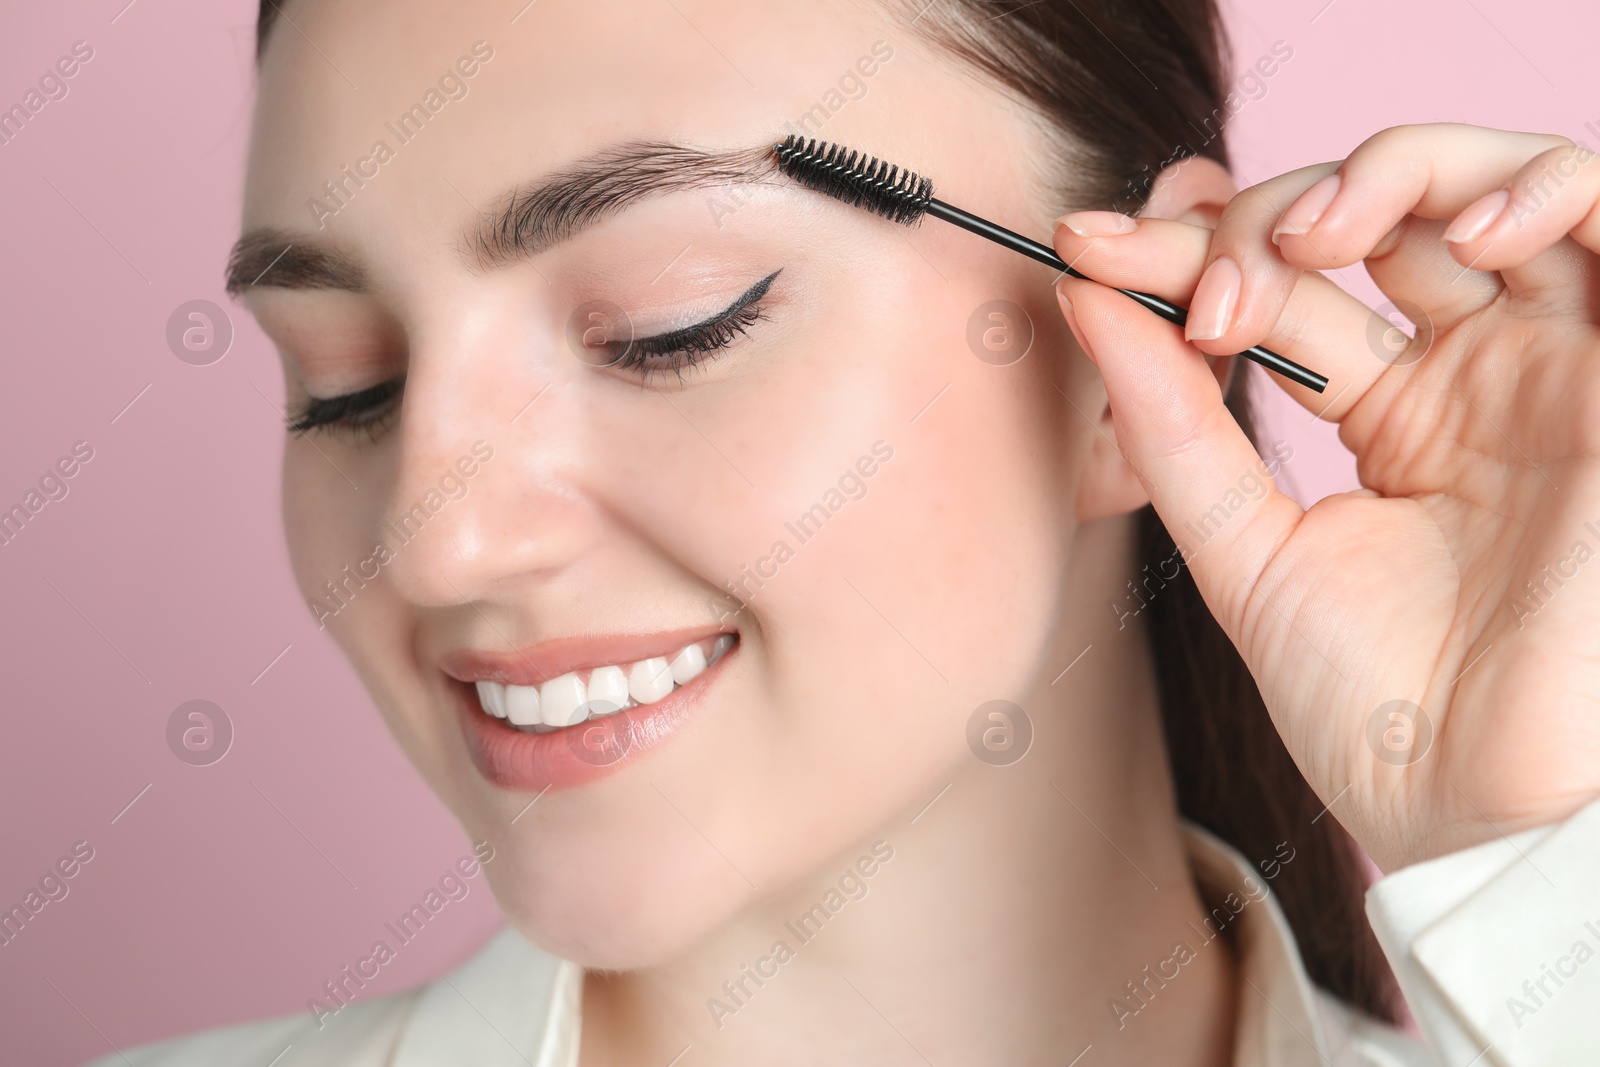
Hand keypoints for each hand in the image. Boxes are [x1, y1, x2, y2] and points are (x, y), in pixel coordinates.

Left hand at [1051, 123, 1599, 872]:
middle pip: (1372, 219)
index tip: (1090, 254)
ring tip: (1311, 242)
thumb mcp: (1242, 551)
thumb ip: (1172, 429)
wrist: (1473, 806)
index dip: (1191, 252)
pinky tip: (1450, 241)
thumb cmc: (1371, 707)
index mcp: (1391, 413)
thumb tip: (1086, 303)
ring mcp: (1548, 365)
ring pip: (1488, 187)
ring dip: (1390, 175)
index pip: (1288, 284)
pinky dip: (1534, 192)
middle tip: (1197, 280)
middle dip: (1264, 218)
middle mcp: (1472, 375)